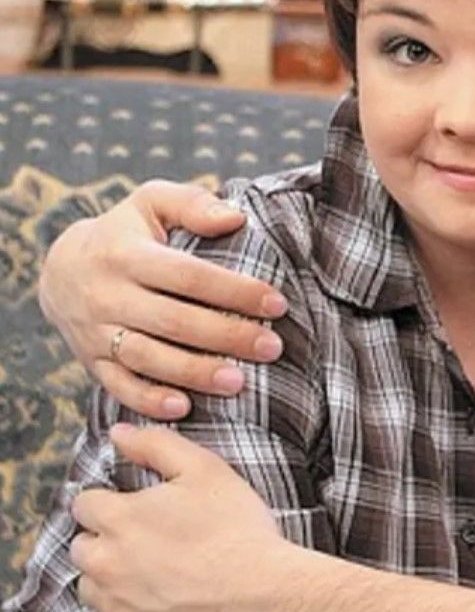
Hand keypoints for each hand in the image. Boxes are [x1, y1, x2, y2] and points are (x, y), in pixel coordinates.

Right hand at [38, 180, 288, 419]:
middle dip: (227, 336)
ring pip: (147, 358)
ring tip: (239, 383)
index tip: (278, 304)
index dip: (235, 291)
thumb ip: (192, 205)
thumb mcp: (151, 203)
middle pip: (173, 321)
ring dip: (194, 373)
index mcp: (126, 255)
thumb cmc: (125, 233)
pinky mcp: (91, 362)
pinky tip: (184, 409)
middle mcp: (108, 295)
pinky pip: (118, 386)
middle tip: (272, 348)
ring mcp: (96, 332)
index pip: (189, 276)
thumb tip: (236, 217)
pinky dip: (148, 400)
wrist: (59, 269)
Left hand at [70, 424, 301, 611]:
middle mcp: (104, 564)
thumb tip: (119, 433)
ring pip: (91, 587)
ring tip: (155, 572)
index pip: (85, 503)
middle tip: (149, 539)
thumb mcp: (206, 471)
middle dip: (107, 540)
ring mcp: (113, 606)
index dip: (110, 500)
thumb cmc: (237, 530)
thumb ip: (157, 446)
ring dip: (112, 578)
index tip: (135, 506)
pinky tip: (160, 601)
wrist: (260, 598)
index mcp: (118, 519)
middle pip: (82, 547)